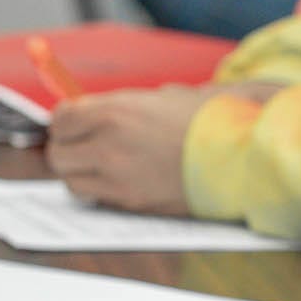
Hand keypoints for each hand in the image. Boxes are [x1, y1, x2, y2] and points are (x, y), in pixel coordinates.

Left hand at [46, 85, 273, 214]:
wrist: (242, 153)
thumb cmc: (210, 119)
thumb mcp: (165, 96)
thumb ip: (125, 105)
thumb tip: (96, 113)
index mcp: (115, 112)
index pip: (61, 118)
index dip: (64, 119)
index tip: (72, 120)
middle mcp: (109, 146)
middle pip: (58, 153)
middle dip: (66, 146)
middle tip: (80, 143)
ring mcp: (119, 179)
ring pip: (72, 181)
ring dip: (79, 171)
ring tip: (98, 163)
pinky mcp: (133, 203)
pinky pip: (98, 198)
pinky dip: (100, 189)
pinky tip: (119, 178)